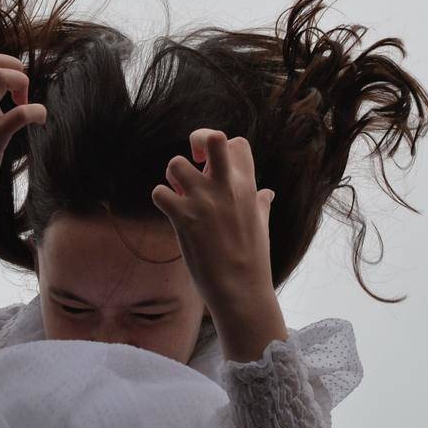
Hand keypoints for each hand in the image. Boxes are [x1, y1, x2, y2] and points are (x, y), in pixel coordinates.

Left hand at [150, 129, 277, 316]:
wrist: (241, 290)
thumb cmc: (253, 259)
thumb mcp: (262, 224)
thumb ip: (261, 204)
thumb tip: (268, 193)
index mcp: (247, 186)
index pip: (236, 143)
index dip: (222, 147)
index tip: (215, 165)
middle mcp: (225, 188)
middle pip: (212, 138)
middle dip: (198, 140)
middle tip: (194, 161)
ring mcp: (204, 201)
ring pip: (174, 163)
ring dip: (173, 176)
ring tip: (179, 194)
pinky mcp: (184, 218)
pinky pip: (159, 192)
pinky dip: (161, 199)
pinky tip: (171, 212)